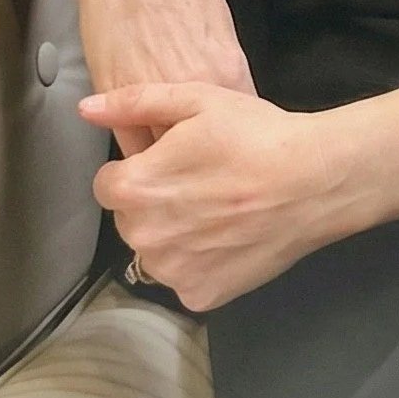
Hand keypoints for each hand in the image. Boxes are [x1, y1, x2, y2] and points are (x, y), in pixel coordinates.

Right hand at [67, 0, 256, 156]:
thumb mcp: (219, 21)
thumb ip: (224, 66)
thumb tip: (231, 96)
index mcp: (225, 71)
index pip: (244, 128)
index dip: (240, 144)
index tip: (238, 151)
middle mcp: (193, 93)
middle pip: (209, 150)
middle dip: (209, 162)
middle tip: (209, 167)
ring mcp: (152, 101)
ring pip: (169, 158)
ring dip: (173, 166)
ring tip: (177, 168)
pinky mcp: (115, 104)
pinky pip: (134, 148)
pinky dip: (142, 154)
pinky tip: (147, 155)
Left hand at [79, 81, 337, 311]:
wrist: (313, 182)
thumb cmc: (254, 134)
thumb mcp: (196, 100)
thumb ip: (134, 103)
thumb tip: (85, 109)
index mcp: (136, 188)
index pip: (107, 185)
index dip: (136, 169)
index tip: (170, 162)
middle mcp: (144, 238)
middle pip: (130, 219)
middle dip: (152, 202)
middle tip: (197, 182)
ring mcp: (173, 273)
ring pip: (155, 251)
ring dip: (172, 234)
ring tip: (215, 209)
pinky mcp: (200, 297)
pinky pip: (184, 277)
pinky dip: (200, 262)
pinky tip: (228, 237)